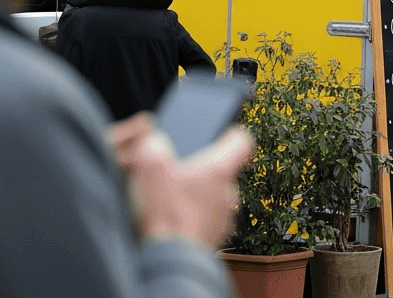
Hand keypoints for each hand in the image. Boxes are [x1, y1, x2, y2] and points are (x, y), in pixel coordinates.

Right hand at [110, 113, 253, 248]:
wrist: (171, 260)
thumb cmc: (166, 214)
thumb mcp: (150, 167)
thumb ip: (154, 145)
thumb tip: (157, 143)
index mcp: (220, 170)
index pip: (242, 142)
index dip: (232, 133)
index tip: (223, 132)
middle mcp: (229, 193)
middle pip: (222, 171)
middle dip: (202, 168)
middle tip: (178, 168)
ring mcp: (223, 218)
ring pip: (213, 197)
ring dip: (196, 194)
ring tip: (170, 196)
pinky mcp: (213, 237)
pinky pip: (206, 219)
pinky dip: (193, 216)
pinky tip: (172, 218)